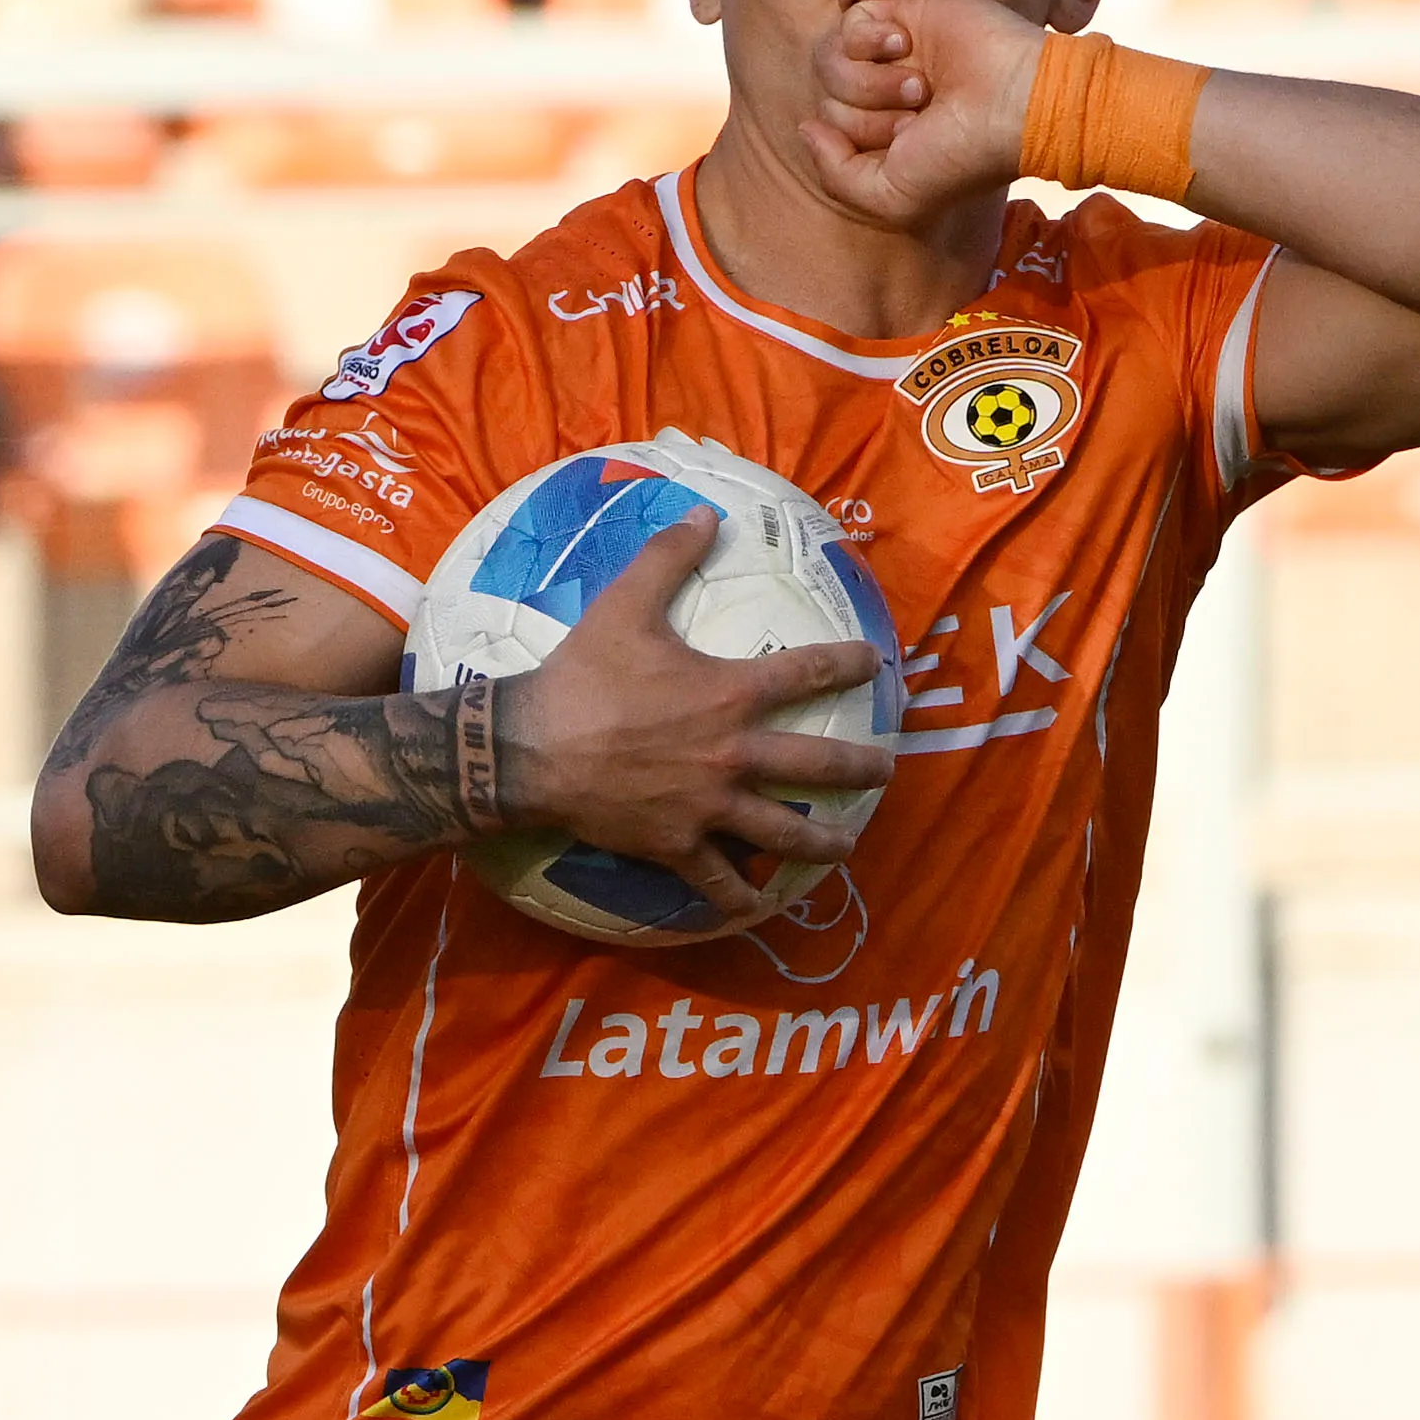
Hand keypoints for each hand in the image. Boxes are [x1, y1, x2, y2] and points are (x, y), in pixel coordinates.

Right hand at [484, 517, 882, 920]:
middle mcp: (734, 754)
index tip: (874, 663)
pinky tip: (757, 907)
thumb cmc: (582, 675)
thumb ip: (669, 556)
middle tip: (887, 769)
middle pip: (818, 764)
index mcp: (730, 694)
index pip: (808, 672)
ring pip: (785, 832)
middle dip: (862, 767)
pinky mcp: (679, 846)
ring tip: (848, 845)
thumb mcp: (625, 603)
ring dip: (824, 841)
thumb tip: (705, 512)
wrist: (532, 748)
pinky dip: (740, 898)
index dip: (848, 664)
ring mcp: (711, 807)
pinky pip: (719, 881)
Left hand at [792, 0, 1042, 238]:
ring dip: (869, 80)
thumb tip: (805, 128)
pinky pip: (849, 22)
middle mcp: (884, 99)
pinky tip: (905, 44)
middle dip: (867, 114)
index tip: (909, 143)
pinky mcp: (902, 13)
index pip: (831, 135)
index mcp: (884, 140)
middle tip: (918, 113)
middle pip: (827, 102)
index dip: (860, 142)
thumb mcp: (891, 196)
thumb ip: (835, 174)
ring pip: (830, 63)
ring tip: (917, 84)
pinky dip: (870, 39)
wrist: (1015, 100)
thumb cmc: (960, 155)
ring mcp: (892, 57)